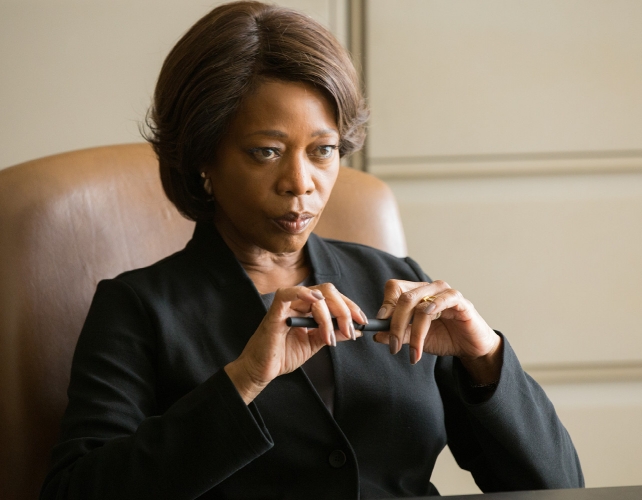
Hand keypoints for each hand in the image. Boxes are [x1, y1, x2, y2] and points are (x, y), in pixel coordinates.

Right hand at [225, 283, 366, 403]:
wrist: (262, 370)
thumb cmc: (284, 355)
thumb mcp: (315, 343)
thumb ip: (332, 333)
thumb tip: (354, 329)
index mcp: (307, 307)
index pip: (332, 297)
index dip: (350, 306)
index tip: (362, 321)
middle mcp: (298, 302)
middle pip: (327, 292)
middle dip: (344, 309)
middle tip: (351, 329)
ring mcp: (286, 305)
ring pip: (315, 294)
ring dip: (329, 314)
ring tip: (331, 336)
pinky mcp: (275, 312)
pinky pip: (288, 294)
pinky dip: (304, 293)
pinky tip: (317, 301)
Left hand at [373, 280, 501, 383]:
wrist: (470, 347)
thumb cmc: (443, 337)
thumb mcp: (415, 339)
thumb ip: (398, 335)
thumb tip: (376, 335)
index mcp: (416, 293)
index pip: (394, 288)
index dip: (385, 305)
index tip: (378, 325)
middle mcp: (428, 289)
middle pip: (404, 298)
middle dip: (395, 324)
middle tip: (393, 347)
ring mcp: (444, 293)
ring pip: (420, 304)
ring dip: (414, 331)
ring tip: (413, 353)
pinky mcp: (460, 301)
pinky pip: (445, 299)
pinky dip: (433, 310)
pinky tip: (426, 326)